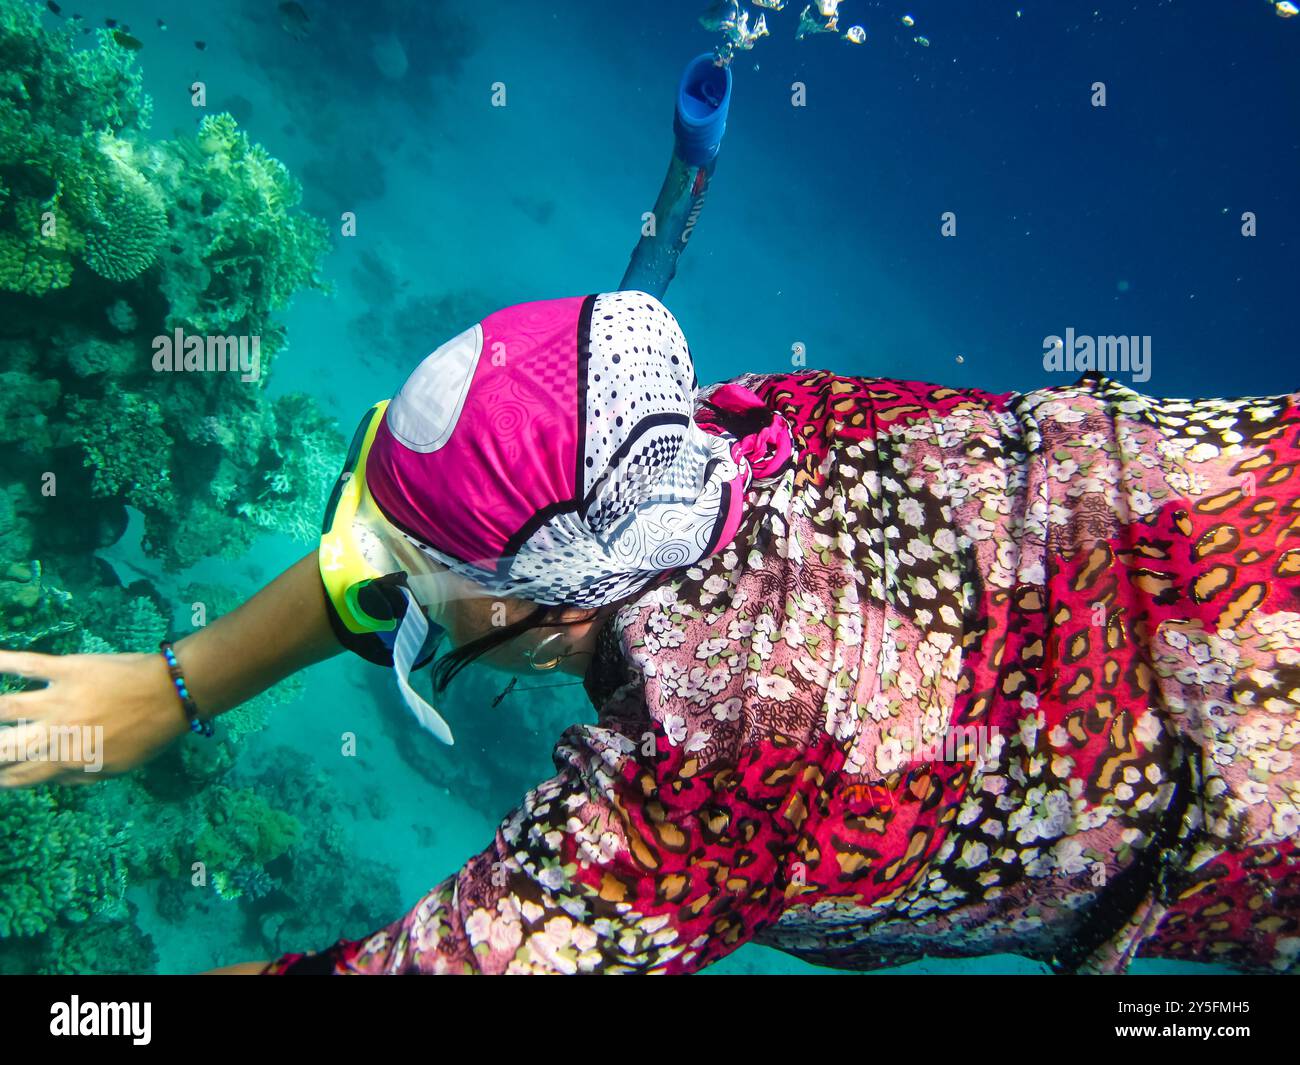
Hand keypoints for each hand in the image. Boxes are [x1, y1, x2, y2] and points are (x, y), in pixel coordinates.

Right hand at [0, 649, 189, 788]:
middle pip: (2, 746)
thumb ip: (77, 776)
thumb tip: (49, 779)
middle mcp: (55, 732)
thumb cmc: (147, 734)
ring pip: (3, 707)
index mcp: (67, 760)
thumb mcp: (115, 769)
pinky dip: (2, 662)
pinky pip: (27, 664)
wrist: (171, 694)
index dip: (0, 779)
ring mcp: (58, 699)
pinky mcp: (67, 670)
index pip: (19, 776)